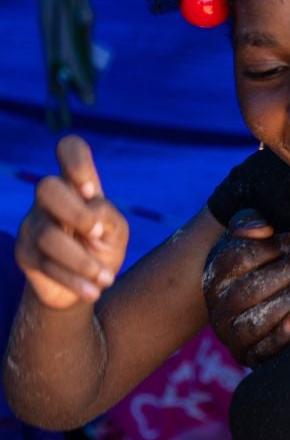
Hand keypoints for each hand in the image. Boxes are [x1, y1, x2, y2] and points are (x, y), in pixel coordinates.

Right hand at [15, 136, 128, 308]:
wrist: (86, 285)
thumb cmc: (103, 247)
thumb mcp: (116, 230)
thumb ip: (106, 215)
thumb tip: (89, 215)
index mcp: (77, 184)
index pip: (70, 149)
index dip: (76, 160)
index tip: (90, 189)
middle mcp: (50, 199)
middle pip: (47, 187)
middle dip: (75, 212)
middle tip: (97, 233)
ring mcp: (33, 224)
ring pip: (48, 236)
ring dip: (82, 260)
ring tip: (105, 278)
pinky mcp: (24, 253)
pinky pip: (47, 264)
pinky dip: (75, 280)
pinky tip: (94, 290)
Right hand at [203, 209, 289, 365]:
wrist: (250, 308)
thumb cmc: (258, 263)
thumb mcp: (247, 237)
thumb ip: (247, 222)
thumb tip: (262, 229)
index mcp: (217, 273)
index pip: (241, 257)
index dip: (276, 247)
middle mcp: (219, 305)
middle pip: (253, 287)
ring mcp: (232, 334)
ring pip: (258, 319)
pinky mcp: (249, 357)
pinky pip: (261, 352)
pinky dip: (280, 338)